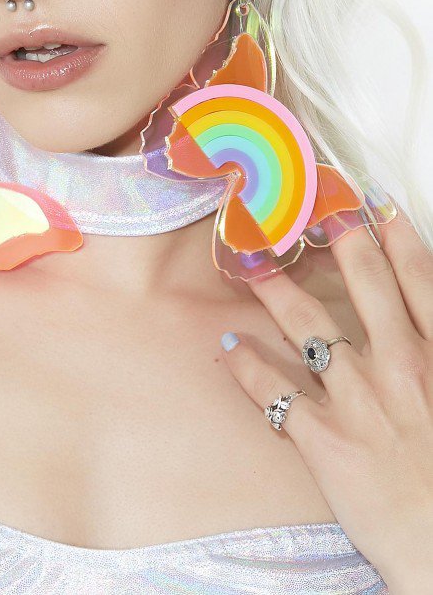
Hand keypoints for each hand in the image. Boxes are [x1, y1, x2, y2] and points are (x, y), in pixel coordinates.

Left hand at [219, 208, 432, 588]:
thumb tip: (422, 313)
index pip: (419, 279)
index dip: (395, 235)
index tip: (371, 200)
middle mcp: (400, 366)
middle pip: (366, 285)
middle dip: (339, 238)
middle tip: (310, 203)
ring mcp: (359, 400)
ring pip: (309, 327)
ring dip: (276, 290)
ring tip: (249, 263)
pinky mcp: (326, 440)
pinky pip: (275, 394)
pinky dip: (247, 368)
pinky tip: (226, 348)